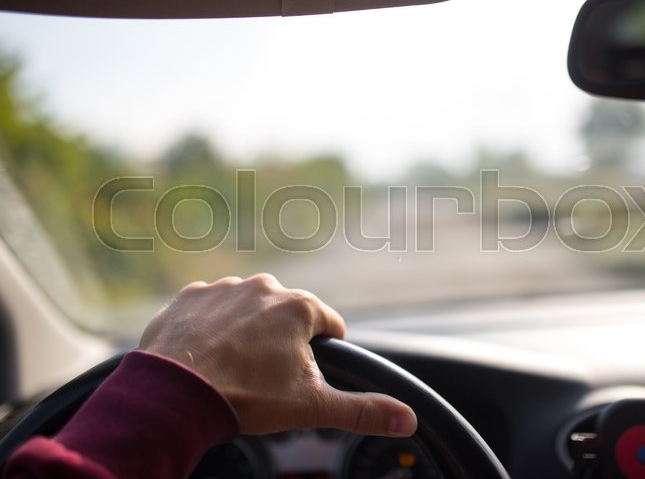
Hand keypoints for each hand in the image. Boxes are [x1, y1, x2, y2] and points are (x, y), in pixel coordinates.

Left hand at [139, 273, 416, 435]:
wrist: (173, 395)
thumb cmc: (245, 397)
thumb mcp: (312, 407)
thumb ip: (363, 410)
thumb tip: (407, 418)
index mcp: (299, 307)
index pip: (329, 326)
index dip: (322, 354)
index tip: (302, 376)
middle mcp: (264, 288)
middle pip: (287, 317)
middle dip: (282, 344)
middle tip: (265, 378)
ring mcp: (224, 289)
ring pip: (248, 310)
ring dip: (246, 332)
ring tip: (233, 368)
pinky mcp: (189, 297)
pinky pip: (210, 308)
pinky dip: (211, 327)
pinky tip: (206, 354)